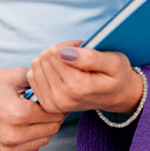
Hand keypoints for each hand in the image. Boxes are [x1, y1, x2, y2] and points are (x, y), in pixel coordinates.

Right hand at [0, 68, 66, 150]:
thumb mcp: (16, 75)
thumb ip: (42, 81)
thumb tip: (60, 86)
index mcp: (19, 114)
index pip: (55, 114)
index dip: (58, 103)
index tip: (55, 97)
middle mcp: (14, 135)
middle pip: (52, 129)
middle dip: (53, 116)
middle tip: (45, 104)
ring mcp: (7, 149)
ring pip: (43, 141)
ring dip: (43, 128)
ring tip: (33, 114)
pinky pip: (30, 149)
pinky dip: (32, 138)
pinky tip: (23, 125)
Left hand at [27, 40, 142, 115]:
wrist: (116, 97)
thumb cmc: (116, 76)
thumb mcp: (114, 62)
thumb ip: (90, 57)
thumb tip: (64, 53)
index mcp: (79, 87)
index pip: (55, 54)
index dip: (67, 45)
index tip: (81, 49)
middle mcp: (63, 98)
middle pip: (44, 59)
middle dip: (58, 51)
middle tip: (76, 56)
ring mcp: (53, 104)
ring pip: (36, 66)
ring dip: (51, 60)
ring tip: (70, 65)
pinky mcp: (47, 105)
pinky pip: (33, 77)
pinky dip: (44, 70)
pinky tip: (60, 73)